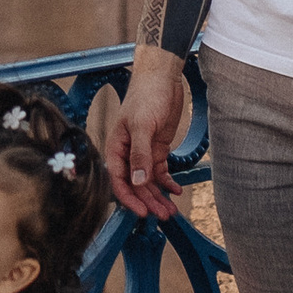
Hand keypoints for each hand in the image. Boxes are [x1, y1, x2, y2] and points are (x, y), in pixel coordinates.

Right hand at [105, 47, 189, 220]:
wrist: (162, 77)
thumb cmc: (146, 96)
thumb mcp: (142, 126)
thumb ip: (140, 155)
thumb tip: (138, 182)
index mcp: (116, 147)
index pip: (118, 180)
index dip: (129, 198)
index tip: (142, 212)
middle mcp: (127, 153)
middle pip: (136, 184)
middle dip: (149, 201)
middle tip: (164, 215)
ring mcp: (143, 151)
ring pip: (148, 181)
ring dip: (159, 196)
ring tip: (171, 210)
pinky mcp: (157, 148)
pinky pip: (160, 171)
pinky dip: (168, 182)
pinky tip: (176, 190)